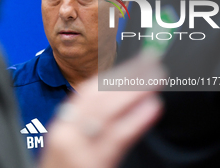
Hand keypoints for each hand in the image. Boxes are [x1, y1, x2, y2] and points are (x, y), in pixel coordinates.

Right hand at [40, 51, 165, 167]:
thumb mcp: (69, 144)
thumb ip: (86, 124)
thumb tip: (116, 100)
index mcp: (62, 125)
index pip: (88, 92)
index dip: (114, 74)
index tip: (135, 62)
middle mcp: (67, 132)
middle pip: (100, 96)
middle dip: (128, 76)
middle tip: (152, 62)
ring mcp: (78, 148)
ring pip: (109, 110)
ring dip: (135, 90)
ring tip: (157, 77)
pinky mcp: (93, 163)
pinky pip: (118, 136)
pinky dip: (136, 118)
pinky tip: (153, 105)